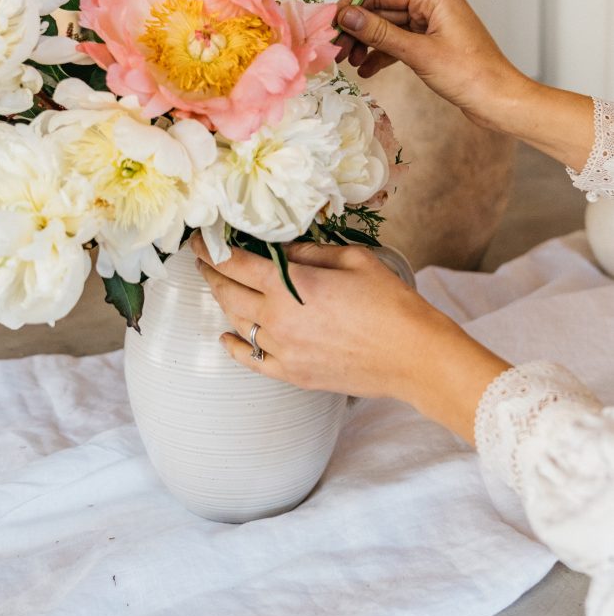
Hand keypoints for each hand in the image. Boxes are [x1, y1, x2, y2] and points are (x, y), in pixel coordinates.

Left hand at [191, 234, 508, 443]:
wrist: (412, 355)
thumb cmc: (389, 302)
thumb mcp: (352, 260)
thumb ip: (309, 252)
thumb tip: (280, 248)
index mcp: (291, 285)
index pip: (236, 263)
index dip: (214, 250)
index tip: (202, 241)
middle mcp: (278, 319)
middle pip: (228, 293)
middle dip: (211, 273)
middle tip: (203, 260)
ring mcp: (283, 350)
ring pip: (237, 323)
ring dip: (224, 303)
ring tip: (219, 287)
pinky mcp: (292, 374)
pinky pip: (251, 359)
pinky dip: (235, 346)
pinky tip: (228, 336)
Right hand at [335, 0, 528, 131]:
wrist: (499, 101)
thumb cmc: (470, 75)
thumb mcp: (419, 53)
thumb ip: (380, 33)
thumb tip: (347, 15)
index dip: (354, 5)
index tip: (331, 24)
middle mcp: (432, 5)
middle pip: (383, 9)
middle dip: (358, 29)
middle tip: (337, 49)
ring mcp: (432, 25)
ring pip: (388, 28)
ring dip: (367, 44)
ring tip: (349, 62)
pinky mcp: (432, 44)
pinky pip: (399, 43)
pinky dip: (382, 55)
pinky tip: (366, 70)